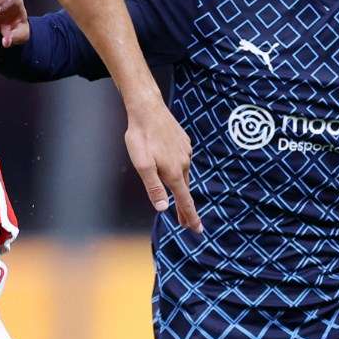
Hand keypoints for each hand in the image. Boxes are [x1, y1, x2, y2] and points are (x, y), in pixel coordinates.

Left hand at [123, 99, 201, 232]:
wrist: (148, 109)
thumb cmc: (141, 137)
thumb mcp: (142, 165)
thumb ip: (153, 187)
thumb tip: (163, 208)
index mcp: (173, 172)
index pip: (184, 200)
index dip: (190, 216)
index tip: (197, 230)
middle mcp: (183, 163)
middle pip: (184, 189)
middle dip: (184, 207)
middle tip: (185, 224)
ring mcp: (185, 151)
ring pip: (183, 174)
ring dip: (179, 187)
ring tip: (177, 198)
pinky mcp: (183, 142)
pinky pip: (182, 160)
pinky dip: (178, 168)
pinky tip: (171, 166)